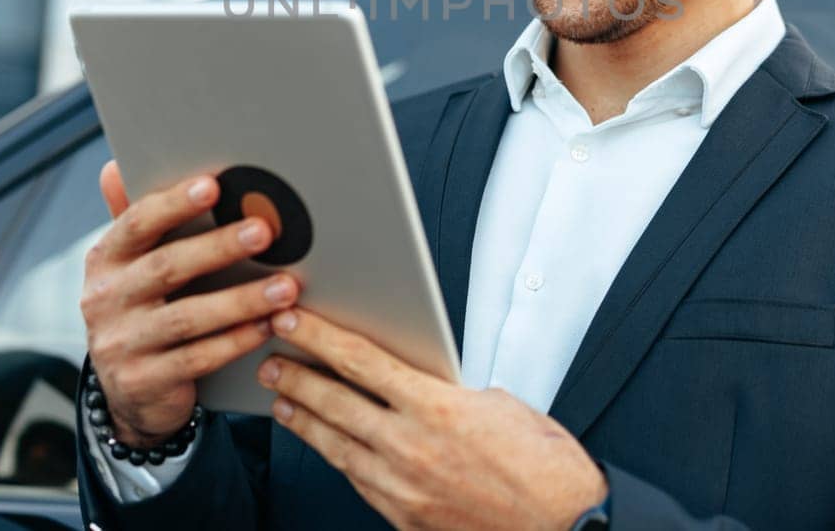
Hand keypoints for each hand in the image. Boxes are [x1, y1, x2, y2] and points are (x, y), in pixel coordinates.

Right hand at [79, 160, 302, 446]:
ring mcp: (121, 344)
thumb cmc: (144, 309)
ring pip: (188, 317)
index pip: (137, 224)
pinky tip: (269, 326)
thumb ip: (135, 221)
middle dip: (220, 247)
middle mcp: (105, 300)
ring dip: (242, 300)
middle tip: (265, 232)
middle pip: (168, 267)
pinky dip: (237, 341)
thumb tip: (114, 167)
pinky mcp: (143, 382)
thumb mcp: (132, 267)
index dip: (174, 204)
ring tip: (286, 286)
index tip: (213, 186)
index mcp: (105, 260)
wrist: (128, 392)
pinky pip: (198, 359)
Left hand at [255, 308, 607, 530]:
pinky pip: (359, 482)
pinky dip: (338, 459)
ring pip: (337, 447)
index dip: (319, 339)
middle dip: (297, 378)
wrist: (564, 530)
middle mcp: (410, 449)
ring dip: (305, 421)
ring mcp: (403, 489)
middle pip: (335, 404)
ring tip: (284, 402)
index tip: (294, 324)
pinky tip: (329, 448)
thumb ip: (451, 392)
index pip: (361, 362)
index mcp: (436, 409)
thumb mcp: (500, 406)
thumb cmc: (545, 470)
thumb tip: (426, 387)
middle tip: (271, 361)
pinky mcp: (405, 519)